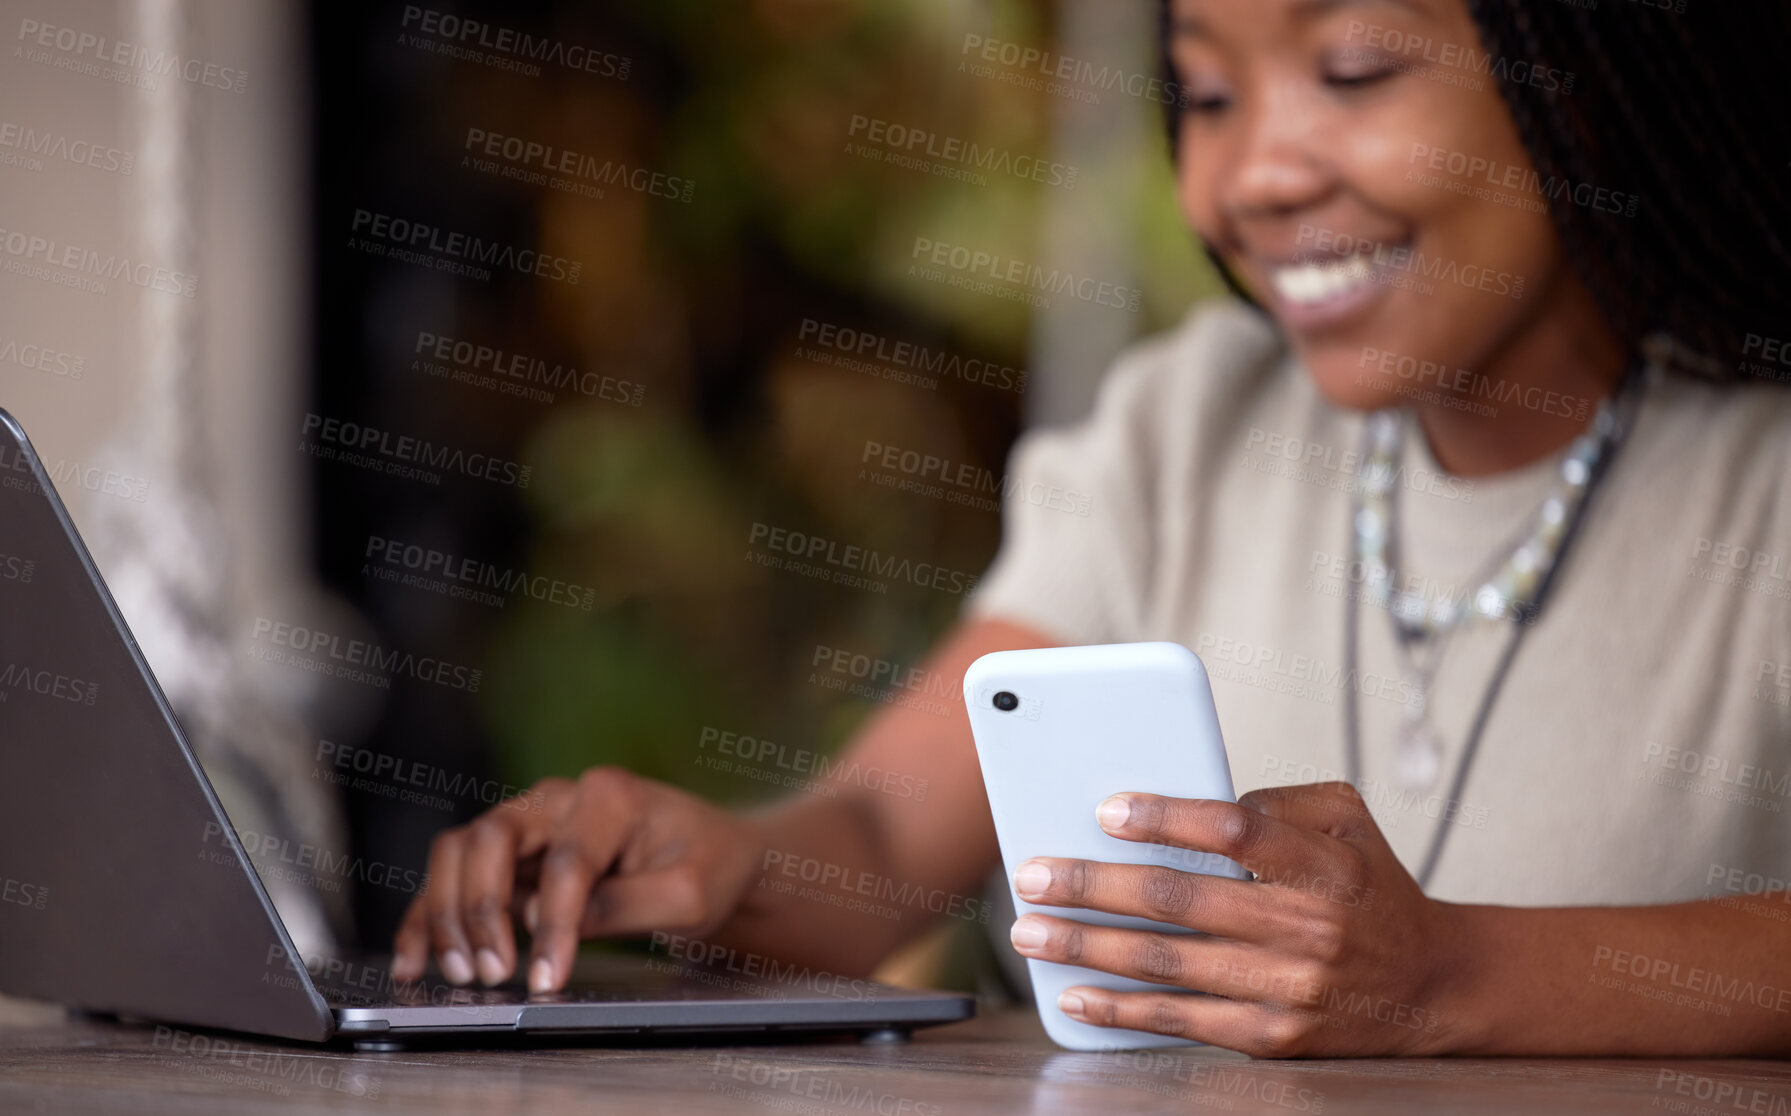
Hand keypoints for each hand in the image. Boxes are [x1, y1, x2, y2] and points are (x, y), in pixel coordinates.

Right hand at [392, 767, 766, 992]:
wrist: (712, 853)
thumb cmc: (707, 865)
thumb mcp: (692, 893)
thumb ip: (629, 904)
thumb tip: (564, 924)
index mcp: (609, 795)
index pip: (567, 861)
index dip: (553, 923)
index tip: (549, 977)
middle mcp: (558, 798)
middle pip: (490, 838)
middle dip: (482, 910)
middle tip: (493, 973)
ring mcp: (529, 821)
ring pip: (459, 851)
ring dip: (448, 912)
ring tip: (461, 972)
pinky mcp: (512, 853)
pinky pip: (454, 875)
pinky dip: (428, 916)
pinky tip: (415, 960)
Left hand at [1005, 781, 1473, 1055]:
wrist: (1433, 985)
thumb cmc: (1370, 886)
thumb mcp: (1346, 817)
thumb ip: (1274, 799)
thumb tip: (1187, 806)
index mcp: (1325, 863)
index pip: (1236, 831)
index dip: (1167, 818)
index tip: (1106, 810)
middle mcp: (1308, 928)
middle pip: (1179, 901)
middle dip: (1092, 887)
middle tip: (1032, 875)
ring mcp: (1290, 988)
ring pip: (1167, 964)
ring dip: (1086, 948)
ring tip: (1030, 933)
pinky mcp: (1274, 1036)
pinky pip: (1183, 1020)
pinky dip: (1122, 1009)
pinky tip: (1075, 995)